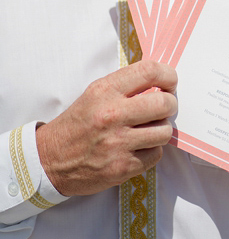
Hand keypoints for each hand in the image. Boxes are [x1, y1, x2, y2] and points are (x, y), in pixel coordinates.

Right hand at [35, 61, 177, 196]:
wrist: (48, 160)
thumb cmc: (78, 125)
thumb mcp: (94, 95)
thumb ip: (126, 86)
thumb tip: (163, 81)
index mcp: (104, 91)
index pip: (149, 71)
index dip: (168, 76)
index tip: (170, 83)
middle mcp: (112, 115)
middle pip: (165, 103)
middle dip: (169, 105)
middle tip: (162, 109)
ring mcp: (118, 142)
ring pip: (165, 131)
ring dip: (160, 130)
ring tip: (147, 130)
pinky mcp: (123, 166)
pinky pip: (157, 154)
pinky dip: (151, 151)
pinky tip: (136, 148)